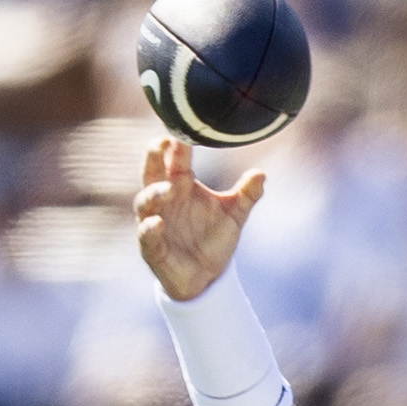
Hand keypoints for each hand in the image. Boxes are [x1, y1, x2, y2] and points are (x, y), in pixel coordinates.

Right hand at [134, 137, 263, 300]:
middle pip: (151, 172)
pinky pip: (146, 236)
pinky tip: (157, 223)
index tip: (183, 128)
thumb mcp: (234, 215)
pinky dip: (149, 229)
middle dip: (152, 157)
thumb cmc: (213, 237)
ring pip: (145, 202)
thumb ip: (246, 194)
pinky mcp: (152, 248)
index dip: (177, 143)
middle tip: (160, 142)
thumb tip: (262, 174)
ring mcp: (155, 222)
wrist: (207, 277)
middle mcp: (164, 200)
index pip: (175, 158)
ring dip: (154, 194)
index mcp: (181, 184)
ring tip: (167, 190)